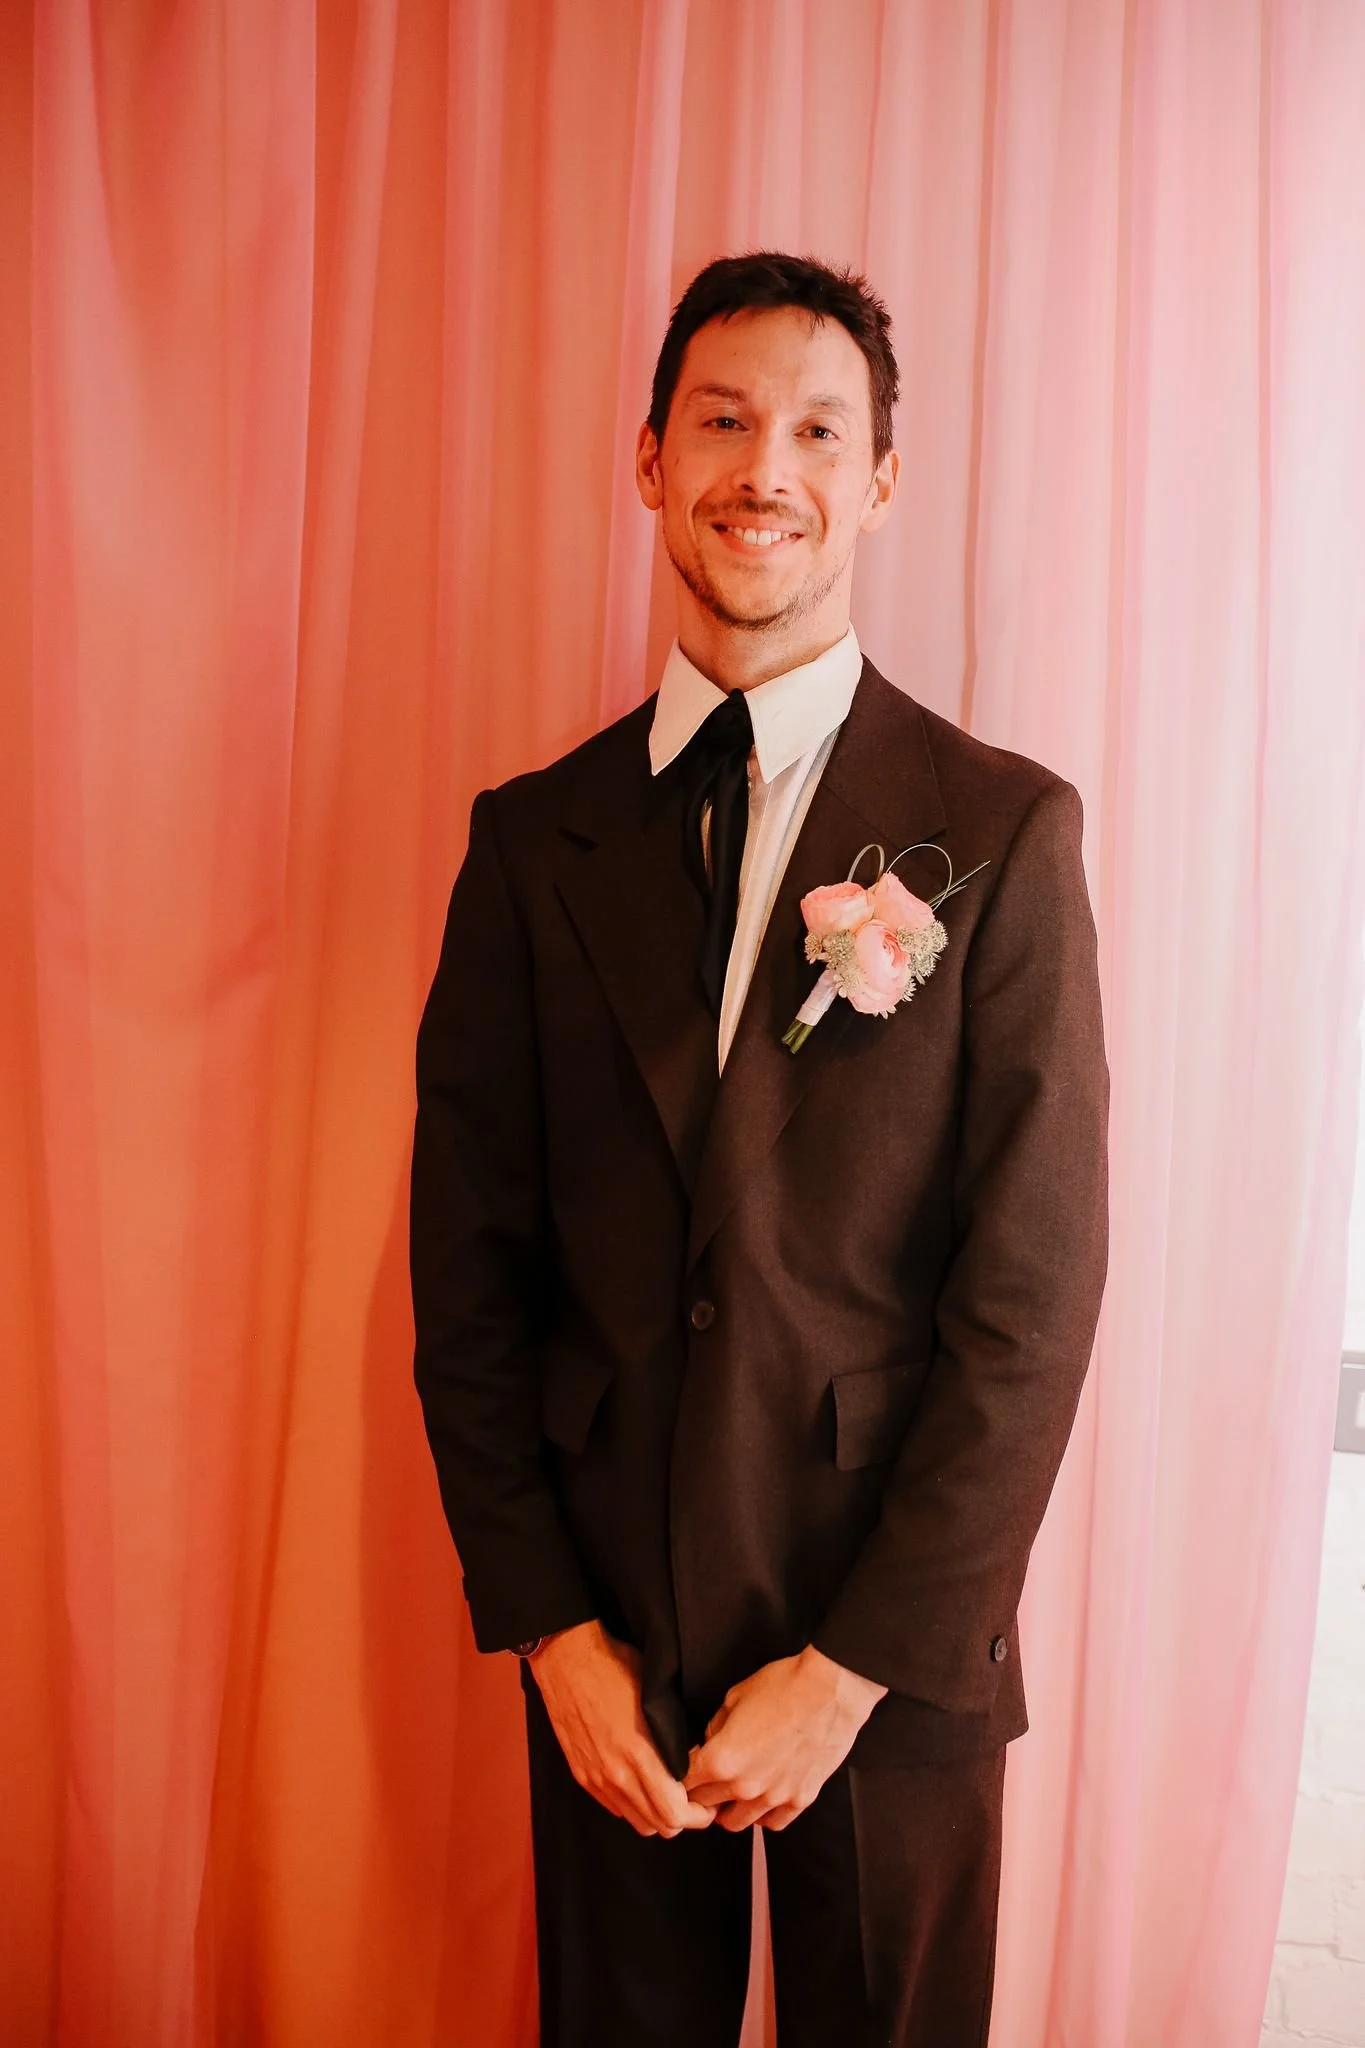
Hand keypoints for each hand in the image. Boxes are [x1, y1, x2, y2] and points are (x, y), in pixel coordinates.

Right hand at [528, 1620, 716, 1838]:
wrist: (566, 1658)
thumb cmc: (615, 1667)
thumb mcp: (656, 1698)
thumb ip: (673, 1737)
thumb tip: (694, 1759)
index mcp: (640, 1755)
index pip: (675, 1813)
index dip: (699, 1814)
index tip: (709, 1801)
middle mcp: (617, 1775)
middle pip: (659, 1826)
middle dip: (683, 1819)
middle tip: (695, 1801)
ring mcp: (597, 1778)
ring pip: (637, 1822)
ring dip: (657, 1816)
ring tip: (669, 1795)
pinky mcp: (582, 1774)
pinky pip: (614, 1807)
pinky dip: (633, 1806)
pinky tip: (641, 1785)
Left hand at [682, 1646, 887, 1831]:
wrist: (831, 1690)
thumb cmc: (783, 1686)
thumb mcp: (734, 1697)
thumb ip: (715, 1728)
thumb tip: (710, 1743)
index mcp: (722, 1760)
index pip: (685, 1784)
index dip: (682, 1775)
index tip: (688, 1767)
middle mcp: (745, 1786)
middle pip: (706, 1807)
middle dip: (702, 1793)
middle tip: (707, 1779)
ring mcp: (774, 1797)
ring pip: (736, 1823)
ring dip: (730, 1808)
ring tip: (734, 1790)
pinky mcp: (801, 1800)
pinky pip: (773, 1823)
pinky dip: (763, 1815)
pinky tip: (764, 1796)